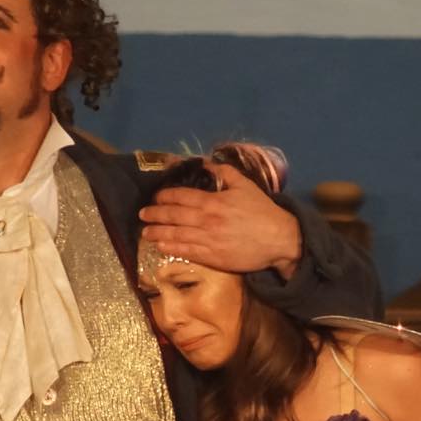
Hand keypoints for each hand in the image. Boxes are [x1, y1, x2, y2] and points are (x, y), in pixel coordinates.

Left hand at [140, 163, 301, 277]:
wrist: (279, 239)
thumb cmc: (262, 211)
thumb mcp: (245, 185)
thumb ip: (224, 172)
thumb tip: (206, 162)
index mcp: (213, 202)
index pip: (181, 197)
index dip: (165, 197)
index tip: (156, 197)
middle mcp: (206, 221)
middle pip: (173, 216)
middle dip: (155, 214)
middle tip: (142, 214)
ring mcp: (208, 240)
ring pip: (176, 235)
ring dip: (157, 233)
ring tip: (145, 232)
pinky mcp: (212, 258)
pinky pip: (186, 252)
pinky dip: (171, 248)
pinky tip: (161, 246)